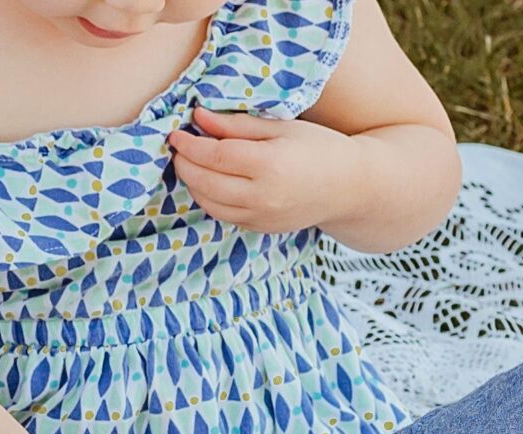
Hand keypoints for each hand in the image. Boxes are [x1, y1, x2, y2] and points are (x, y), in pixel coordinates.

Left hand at [168, 107, 359, 235]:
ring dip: (192, 183)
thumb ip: (237, 125)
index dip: (189, 145)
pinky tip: (208, 180)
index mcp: (269, 164)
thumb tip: (198, 117)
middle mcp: (262, 196)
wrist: (348, 187)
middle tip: (177, 147)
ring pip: (209, 203)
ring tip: (189, 162)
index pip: (214, 156)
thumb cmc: (317, 147)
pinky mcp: (259, 228)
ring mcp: (259, 217)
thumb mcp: (280, 127)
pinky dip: (208, 198)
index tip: (175, 133)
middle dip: (185, 164)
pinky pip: (222, 215)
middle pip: (205, 182)